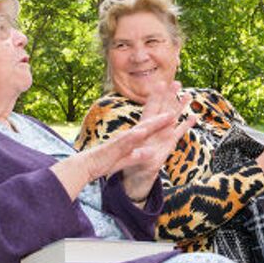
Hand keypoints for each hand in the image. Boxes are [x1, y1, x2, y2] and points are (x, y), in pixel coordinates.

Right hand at [51, 81, 192, 200]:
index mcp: (133, 137)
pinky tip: (142, 132)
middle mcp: (129, 136)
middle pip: (150, 121)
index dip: (164, 116)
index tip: (177, 105)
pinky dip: (135, 137)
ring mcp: (123, 141)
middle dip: (164, 112)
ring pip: (141, 130)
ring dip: (154, 123)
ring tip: (170, 116)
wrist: (86, 166)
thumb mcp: (127, 159)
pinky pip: (127, 143)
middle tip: (175, 97)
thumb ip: (139, 155)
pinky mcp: (115, 148)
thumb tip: (151, 153)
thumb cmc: (106, 162)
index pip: (151, 125)